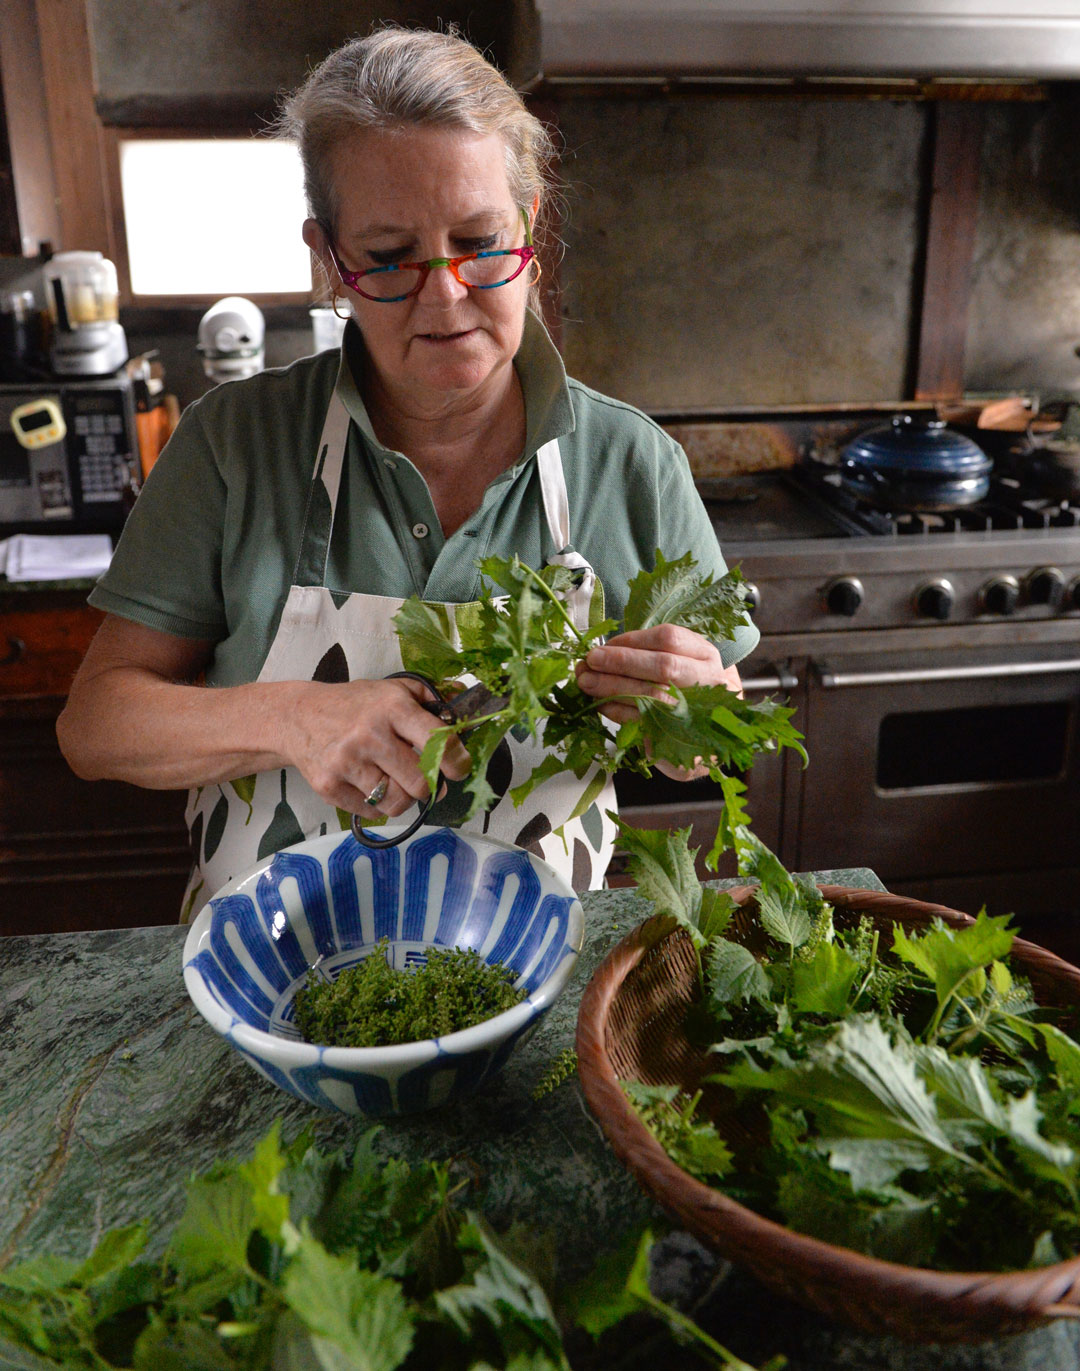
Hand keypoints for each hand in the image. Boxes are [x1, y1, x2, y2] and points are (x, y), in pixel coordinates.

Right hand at [285, 676, 470, 816]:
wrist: (299, 716)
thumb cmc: (354, 705)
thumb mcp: (393, 689)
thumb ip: (431, 700)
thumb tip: (463, 714)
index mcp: (391, 708)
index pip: (438, 742)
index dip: (457, 761)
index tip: (459, 768)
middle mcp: (369, 735)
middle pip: (420, 782)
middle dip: (430, 785)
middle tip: (427, 780)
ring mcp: (347, 763)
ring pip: (396, 803)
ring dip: (404, 798)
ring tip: (398, 783)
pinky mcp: (329, 786)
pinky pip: (372, 812)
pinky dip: (378, 805)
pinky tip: (372, 785)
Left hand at [574, 624, 741, 779]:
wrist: (715, 735)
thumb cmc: (690, 689)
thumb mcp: (681, 661)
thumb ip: (648, 653)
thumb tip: (603, 651)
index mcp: (706, 656)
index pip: (669, 639)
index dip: (632, 641)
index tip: (605, 646)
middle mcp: (708, 681)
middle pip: (663, 666)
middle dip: (621, 662)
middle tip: (590, 661)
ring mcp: (696, 710)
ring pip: (651, 695)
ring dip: (612, 687)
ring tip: (586, 682)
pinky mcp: (680, 736)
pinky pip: (643, 721)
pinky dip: (617, 711)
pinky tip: (600, 703)